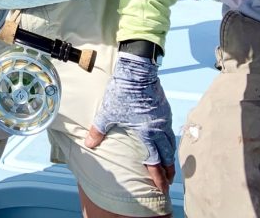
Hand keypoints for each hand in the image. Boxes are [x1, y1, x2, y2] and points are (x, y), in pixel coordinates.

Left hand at [84, 53, 174, 193]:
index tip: (161, 187)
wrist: (137, 71)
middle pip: (167, 154)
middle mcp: (159, 128)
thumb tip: (89, 144)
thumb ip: (99, 130)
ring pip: (170, 142)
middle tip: (169, 181)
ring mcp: (164, 118)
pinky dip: (168, 140)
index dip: (157, 175)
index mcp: (147, 132)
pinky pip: (169, 130)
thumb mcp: (108, 112)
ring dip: (170, 155)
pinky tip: (165, 141)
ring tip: (169, 164)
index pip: (154, 160)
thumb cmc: (122, 92)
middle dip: (168, 169)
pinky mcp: (164, 109)